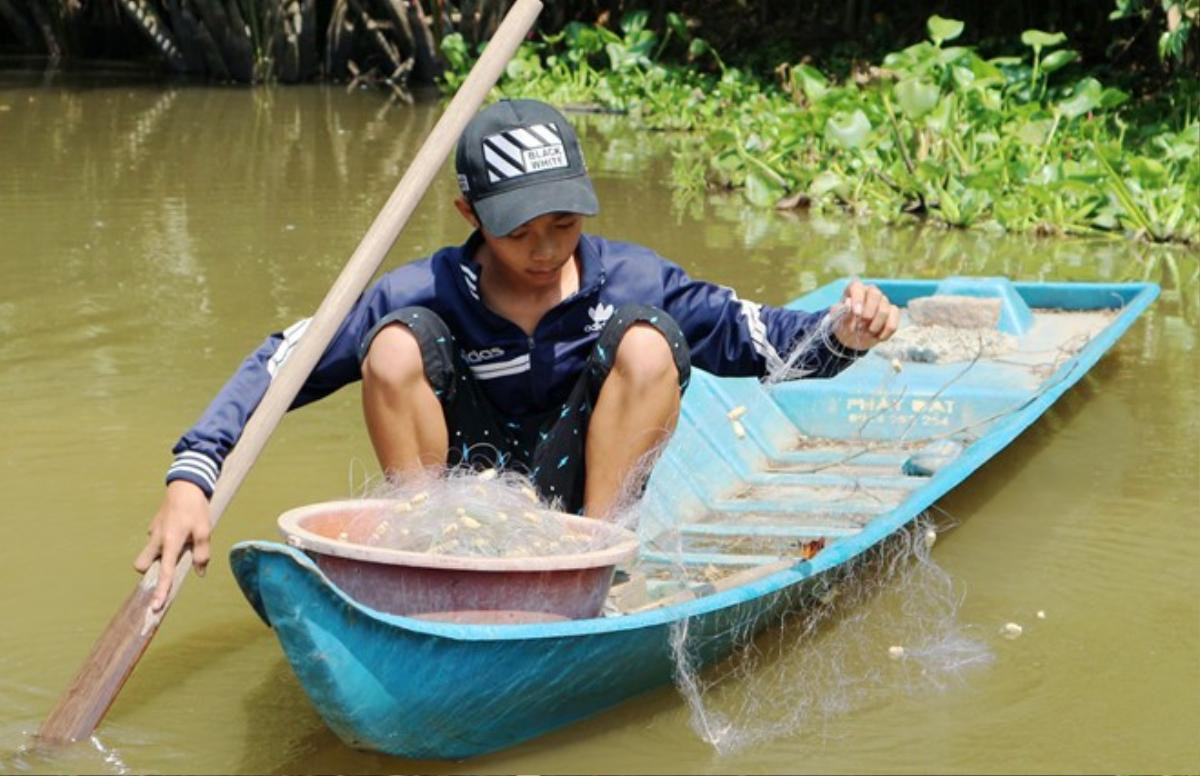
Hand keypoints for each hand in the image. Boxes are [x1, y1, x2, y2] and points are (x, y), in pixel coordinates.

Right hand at [134, 479, 211, 610]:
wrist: (185, 485)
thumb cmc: (196, 508)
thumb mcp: (205, 530)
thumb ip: (202, 554)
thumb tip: (199, 573)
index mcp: (171, 542)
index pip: (165, 572)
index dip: (161, 591)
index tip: (155, 607)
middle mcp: (157, 539)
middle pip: (142, 565)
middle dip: (152, 570)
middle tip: (170, 562)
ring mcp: (153, 532)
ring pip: (147, 552)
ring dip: (158, 555)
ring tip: (179, 544)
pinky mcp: (153, 526)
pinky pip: (155, 540)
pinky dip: (164, 542)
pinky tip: (179, 530)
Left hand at [832, 279, 899, 350]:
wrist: (852, 338)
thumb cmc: (844, 324)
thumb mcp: (839, 320)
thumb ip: (844, 312)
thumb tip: (848, 303)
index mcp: (854, 290)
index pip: (857, 286)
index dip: (858, 299)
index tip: (856, 314)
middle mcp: (870, 292)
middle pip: (875, 294)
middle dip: (868, 313)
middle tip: (861, 325)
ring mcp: (883, 302)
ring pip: (885, 310)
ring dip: (875, 326)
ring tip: (867, 333)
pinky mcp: (893, 313)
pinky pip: (894, 320)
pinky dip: (885, 332)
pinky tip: (878, 337)